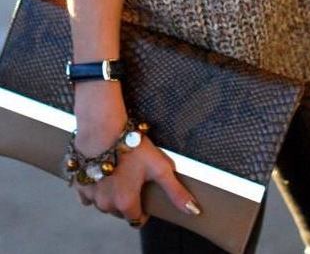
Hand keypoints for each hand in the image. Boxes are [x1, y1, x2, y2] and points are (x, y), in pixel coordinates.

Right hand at [73, 131, 201, 226]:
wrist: (102, 128)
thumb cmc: (131, 146)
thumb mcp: (159, 167)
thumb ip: (175, 191)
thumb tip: (193, 210)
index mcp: (125, 202)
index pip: (136, 219)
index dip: (143, 210)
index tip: (145, 197)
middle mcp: (106, 203)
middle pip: (120, 212)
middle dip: (127, 201)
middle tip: (134, 180)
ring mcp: (90, 194)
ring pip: (103, 204)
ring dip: (111, 195)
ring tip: (119, 174)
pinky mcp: (78, 183)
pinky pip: (86, 195)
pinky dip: (94, 188)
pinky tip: (101, 174)